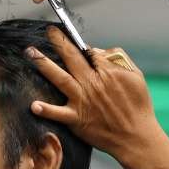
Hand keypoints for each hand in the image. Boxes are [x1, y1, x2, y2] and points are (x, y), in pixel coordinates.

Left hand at [26, 26, 164, 160]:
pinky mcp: (77, 119)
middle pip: (71, 57)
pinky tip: (34, 105)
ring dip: (44, 64)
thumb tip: (98, 52)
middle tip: (48, 31)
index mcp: (107, 72)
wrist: (135, 136)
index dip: (83, 47)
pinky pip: (59, 113)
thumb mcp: (136, 76)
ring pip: (60, 78)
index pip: (90, 52)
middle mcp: (92, 83)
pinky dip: (46, 110)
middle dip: (58, 42)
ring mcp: (82, 101)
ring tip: (30, 52)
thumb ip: (118, 59)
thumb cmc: (138, 106)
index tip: (76, 44)